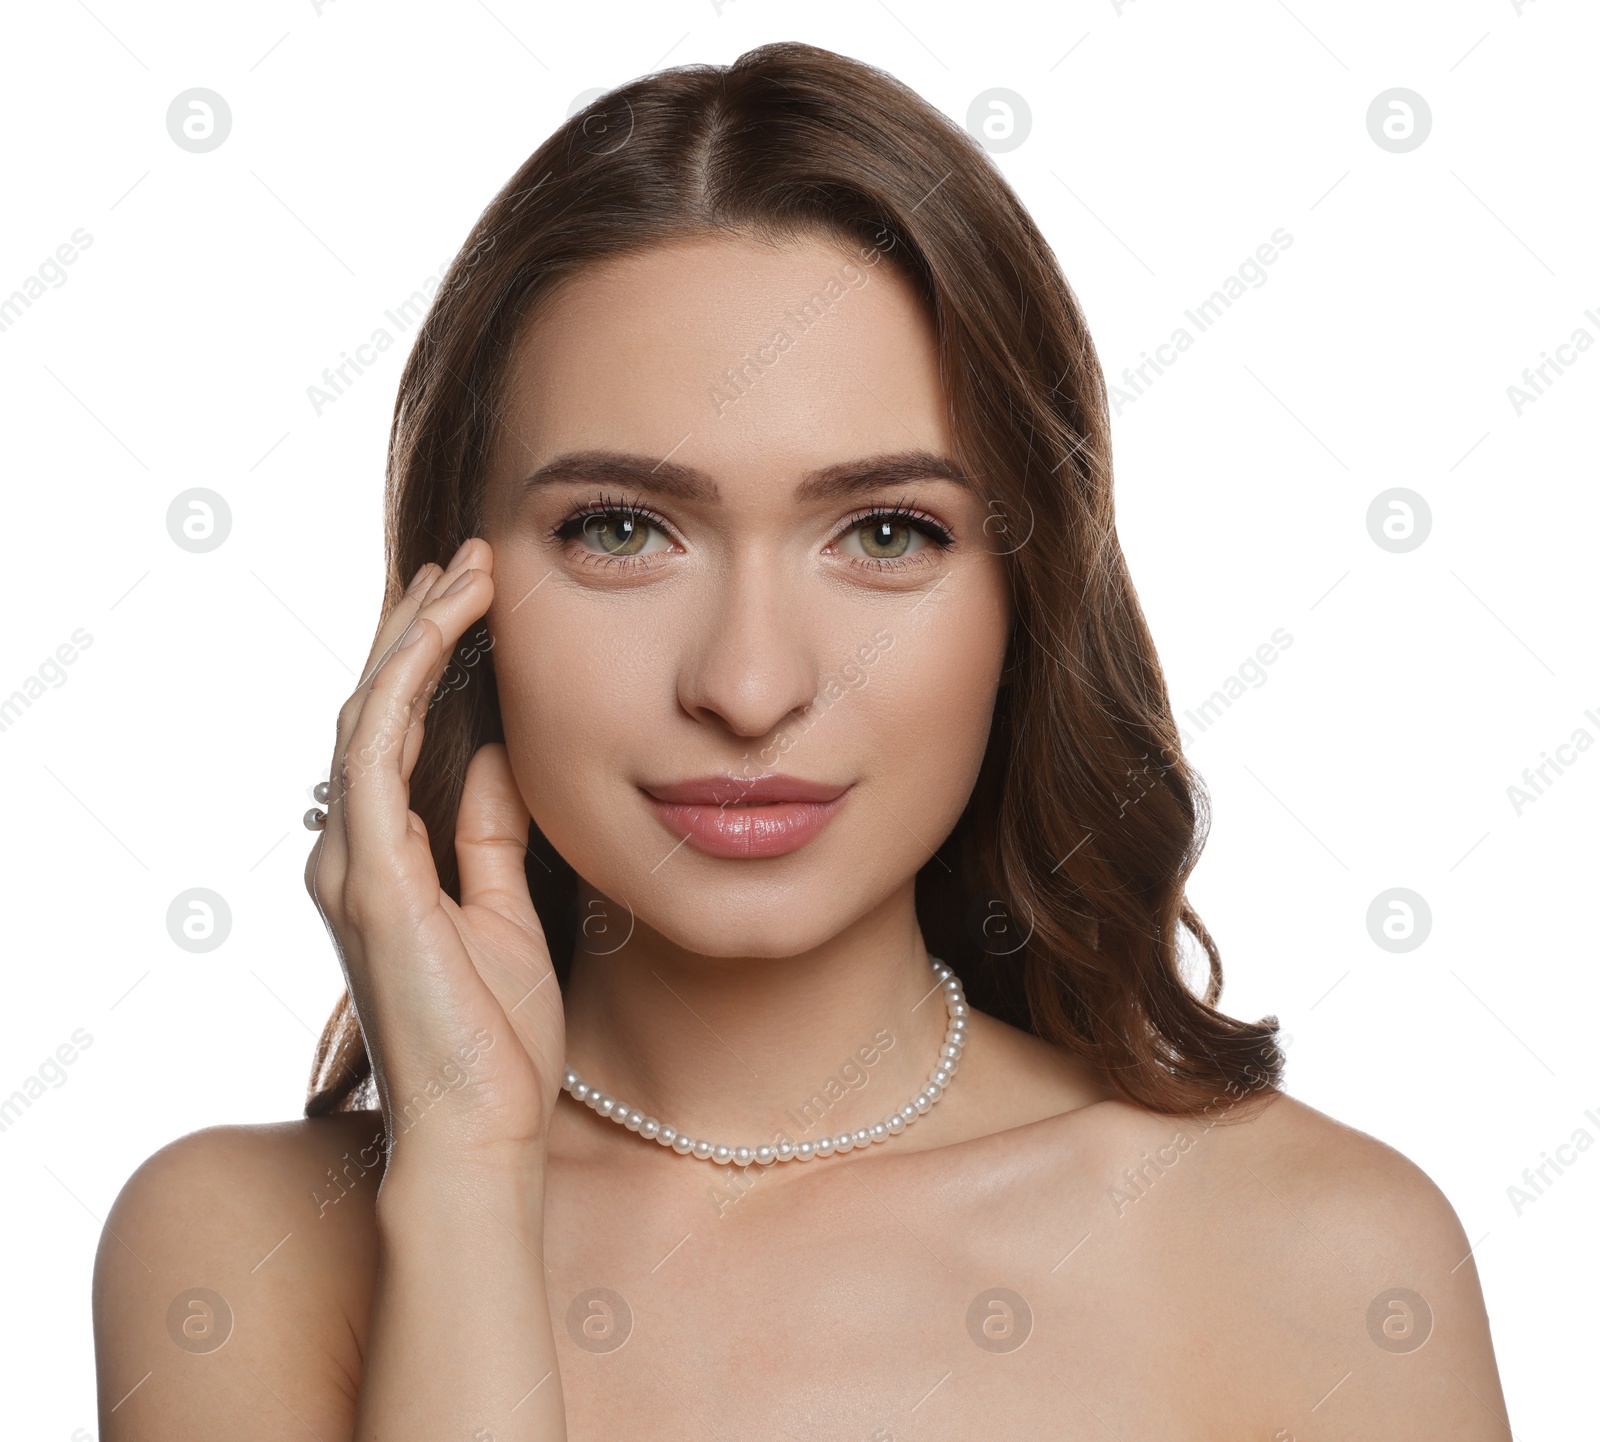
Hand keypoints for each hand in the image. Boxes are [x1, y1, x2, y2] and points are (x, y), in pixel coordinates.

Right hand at [304, 539, 564, 1162]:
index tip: (476, 601)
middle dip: (419, 628)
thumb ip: (490, 831)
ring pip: (369, 716)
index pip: (398, 735)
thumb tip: (500, 754)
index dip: (430, 662)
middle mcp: (351, 854)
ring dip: (414, 636)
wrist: (484, 1129)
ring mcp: (353, 865)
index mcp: (384, 862)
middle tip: (468, 560)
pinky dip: (406, 687)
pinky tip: (442, 632)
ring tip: (463, 571)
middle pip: (375, 710)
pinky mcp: (372, 879)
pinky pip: (376, 757)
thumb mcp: (505, 908)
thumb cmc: (495, 1038)